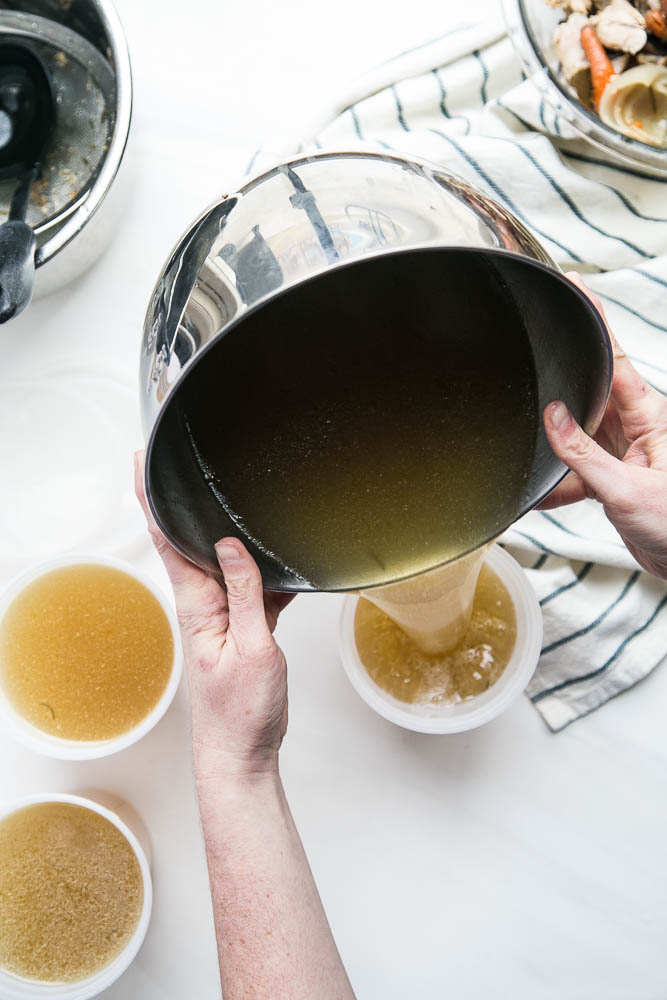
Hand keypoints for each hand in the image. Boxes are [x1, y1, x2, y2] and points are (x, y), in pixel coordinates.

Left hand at [134, 453, 293, 780]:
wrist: (243, 753)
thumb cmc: (242, 712)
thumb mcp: (252, 648)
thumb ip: (244, 594)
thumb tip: (229, 546)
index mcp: (197, 607)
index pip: (168, 542)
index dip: (152, 502)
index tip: (141, 466)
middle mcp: (203, 606)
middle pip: (193, 544)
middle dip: (192, 506)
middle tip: (192, 466)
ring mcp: (222, 617)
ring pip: (228, 564)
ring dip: (236, 539)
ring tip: (249, 510)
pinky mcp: (242, 629)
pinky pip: (252, 589)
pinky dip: (267, 575)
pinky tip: (286, 569)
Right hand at [540, 273, 666, 580]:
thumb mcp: (627, 489)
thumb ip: (584, 453)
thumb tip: (554, 416)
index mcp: (649, 416)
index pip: (616, 358)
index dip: (595, 320)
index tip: (575, 286)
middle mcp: (634, 427)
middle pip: (588, 391)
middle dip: (560, 387)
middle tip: (532, 370)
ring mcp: (621, 451)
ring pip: (575, 433)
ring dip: (554, 448)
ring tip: (535, 456)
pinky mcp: (610, 477)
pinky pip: (574, 469)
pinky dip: (557, 482)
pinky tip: (541, 494)